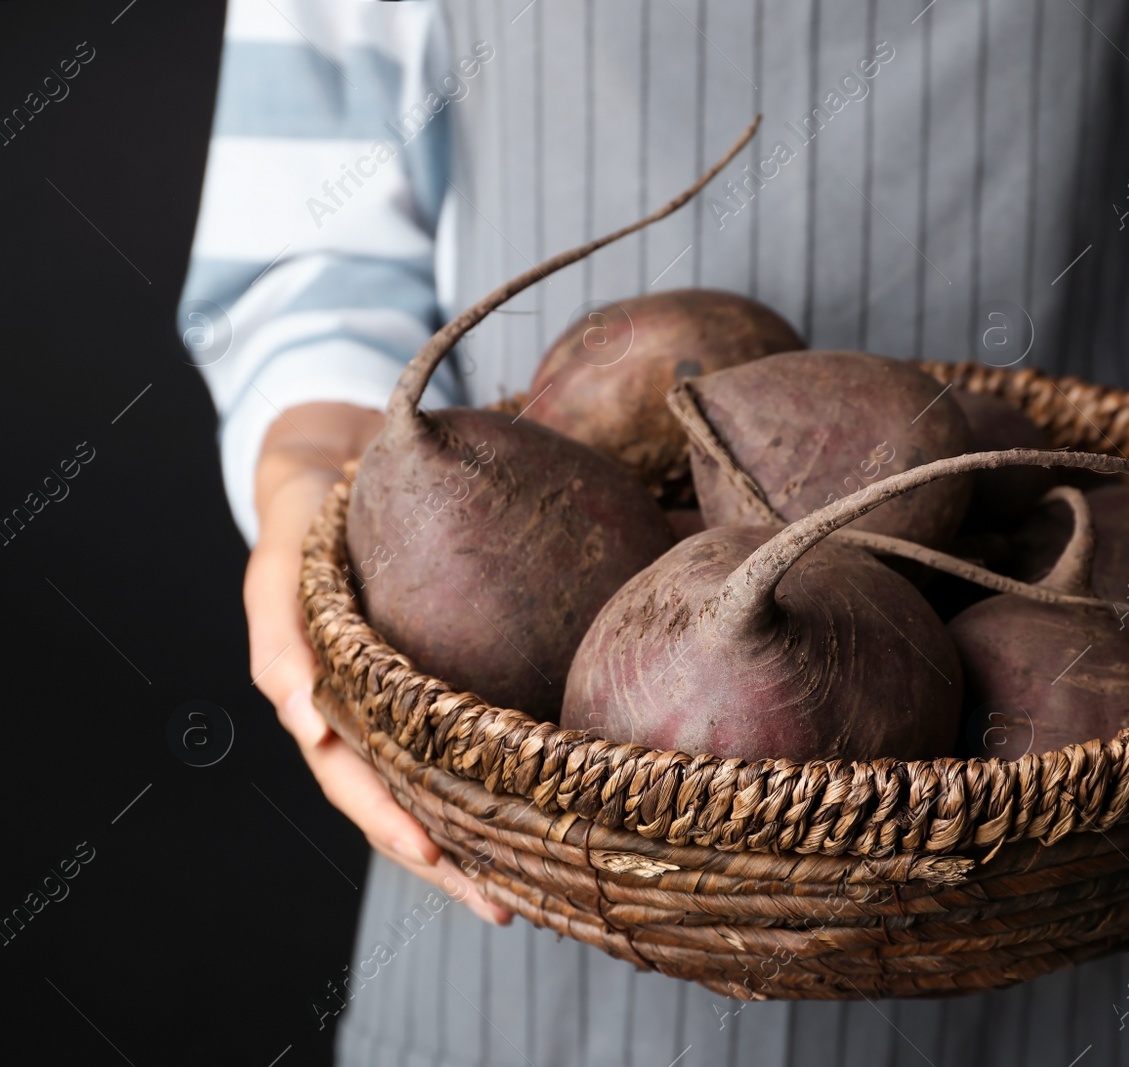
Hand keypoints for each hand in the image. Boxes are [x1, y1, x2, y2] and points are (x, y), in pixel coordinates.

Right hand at [245, 403, 511, 925]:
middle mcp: (358, 719)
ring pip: (431, 795)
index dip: (391, 821)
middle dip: (447, 863)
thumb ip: (279, 637)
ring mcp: (394, 711)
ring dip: (472, 848)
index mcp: (320, 701)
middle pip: (398, 807)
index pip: (355, 781)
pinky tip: (534, 823)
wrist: (332, 476)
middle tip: (504, 909)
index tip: (436, 854)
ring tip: (526, 893)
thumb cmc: (305, 522)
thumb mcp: (277, 570)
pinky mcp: (432, 691)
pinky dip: (488, 794)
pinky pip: (459, 753)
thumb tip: (302, 716)